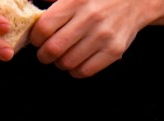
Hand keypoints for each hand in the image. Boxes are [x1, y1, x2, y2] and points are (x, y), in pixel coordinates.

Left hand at [33, 0, 163, 78]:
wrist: (135, 1)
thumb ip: (53, 0)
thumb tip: (27, 6)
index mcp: (76, 1)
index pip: (44, 27)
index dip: (35, 38)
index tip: (37, 39)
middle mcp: (90, 18)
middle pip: (54, 48)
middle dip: (44, 55)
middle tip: (45, 53)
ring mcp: (103, 36)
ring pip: (68, 62)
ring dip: (60, 63)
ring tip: (62, 57)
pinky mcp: (114, 50)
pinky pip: (86, 71)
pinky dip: (76, 71)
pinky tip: (76, 63)